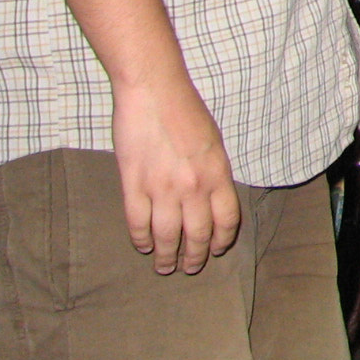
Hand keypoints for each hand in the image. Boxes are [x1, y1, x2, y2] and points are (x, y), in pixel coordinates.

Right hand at [111, 78, 241, 274]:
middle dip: (194, 257)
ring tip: (165, 267)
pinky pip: (138, 223)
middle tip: (190, 267)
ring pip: (166, 236)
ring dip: (167, 257)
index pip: (226, 220)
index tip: (216, 250)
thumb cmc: (186, 110)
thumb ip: (214, 172)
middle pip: (197, 235)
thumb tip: (211, 199)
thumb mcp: (214, 141)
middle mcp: (193, 186)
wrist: (154, 91)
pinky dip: (141, 240)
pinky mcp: (133, 185)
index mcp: (217, 173)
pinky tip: (144, 246)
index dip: (222, 240)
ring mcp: (162, 188)